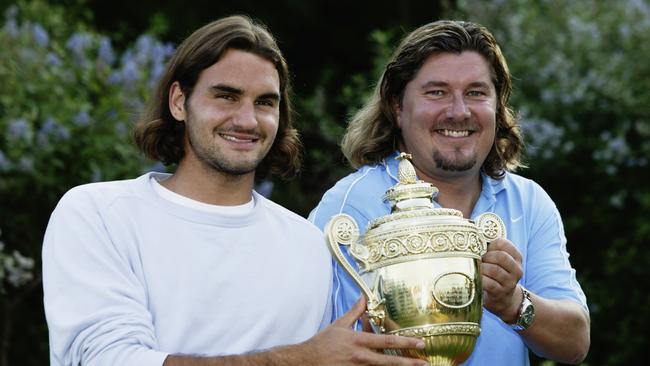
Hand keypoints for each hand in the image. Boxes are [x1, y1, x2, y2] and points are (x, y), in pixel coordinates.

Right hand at [301, 297, 427, 365]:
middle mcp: (360, 356)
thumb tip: (365, 298)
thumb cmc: (323, 343)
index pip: (386, 341)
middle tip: (424, 362)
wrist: (307, 361)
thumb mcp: (339, 325)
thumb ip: (355, 312)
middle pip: (389, 360)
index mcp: (358, 341)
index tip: (419, 342)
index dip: (405, 342)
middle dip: (408, 362)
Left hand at [481, 238, 522, 322]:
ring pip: (494, 270)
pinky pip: (489, 283)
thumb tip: (473, 234)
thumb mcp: (499, 261)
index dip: (491, 244)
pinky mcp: (500, 293)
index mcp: (517, 258)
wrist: (504, 300)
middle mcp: (517, 270)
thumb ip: (491, 249)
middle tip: (480, 260)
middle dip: (487, 257)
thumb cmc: (496, 275)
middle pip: (501, 257)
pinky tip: (477, 278)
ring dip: (482, 268)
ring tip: (478, 270)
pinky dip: (480, 279)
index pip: (504, 244)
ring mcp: (510, 283)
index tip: (486, 249)